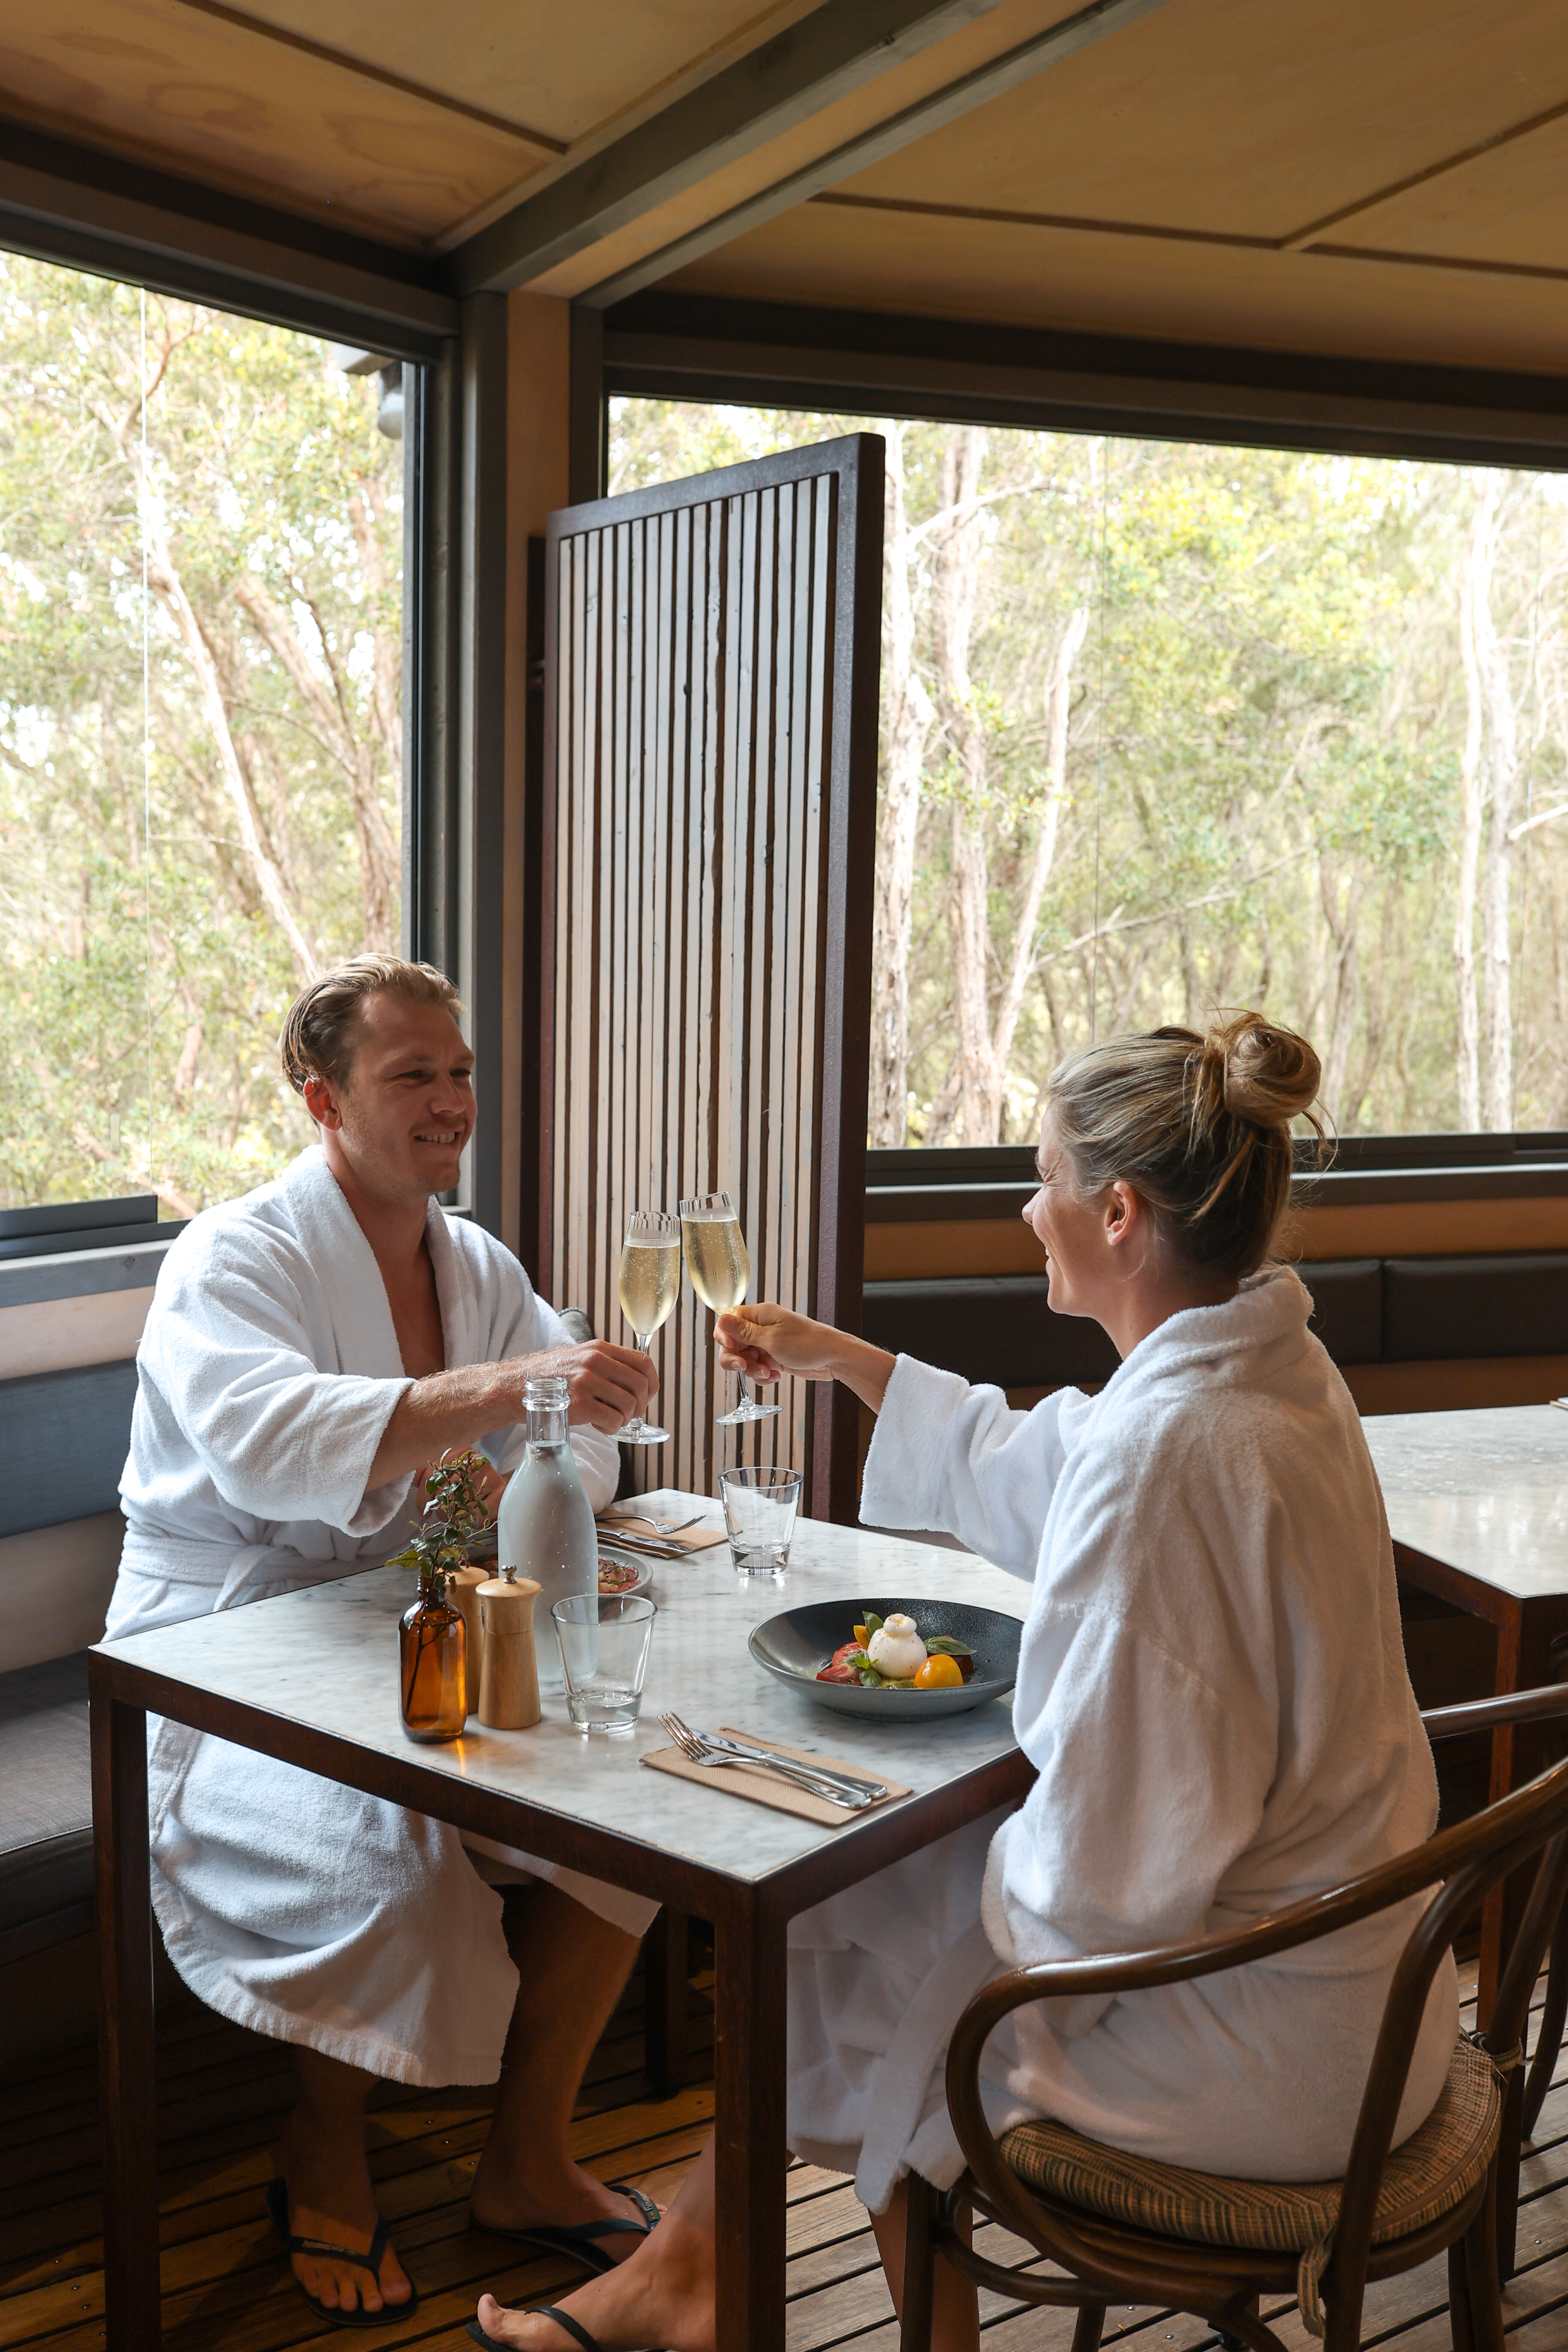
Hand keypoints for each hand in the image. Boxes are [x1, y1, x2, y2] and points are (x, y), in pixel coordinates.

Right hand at [517, 1341, 655, 1434]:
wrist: (513, 1386)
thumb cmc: (547, 1377)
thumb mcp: (578, 1357)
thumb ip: (605, 1365)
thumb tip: (636, 1383)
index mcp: (599, 1348)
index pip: (644, 1362)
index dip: (652, 1383)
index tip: (646, 1396)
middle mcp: (596, 1361)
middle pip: (641, 1385)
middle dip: (640, 1405)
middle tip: (628, 1415)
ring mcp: (587, 1382)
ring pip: (629, 1405)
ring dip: (624, 1419)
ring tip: (609, 1420)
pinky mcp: (579, 1404)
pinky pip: (614, 1420)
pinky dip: (612, 1428)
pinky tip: (599, 1425)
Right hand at [714, 1304, 841, 1383]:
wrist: (834, 1358)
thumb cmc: (807, 1344)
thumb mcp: (772, 1339)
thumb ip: (744, 1332)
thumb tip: (721, 1319)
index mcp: (759, 1315)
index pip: (729, 1322)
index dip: (725, 1338)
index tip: (732, 1350)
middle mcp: (761, 1327)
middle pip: (734, 1344)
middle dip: (738, 1359)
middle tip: (745, 1367)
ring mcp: (768, 1343)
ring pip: (745, 1359)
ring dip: (753, 1370)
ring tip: (770, 1373)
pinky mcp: (775, 1357)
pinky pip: (758, 1367)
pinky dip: (763, 1375)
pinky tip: (776, 1376)